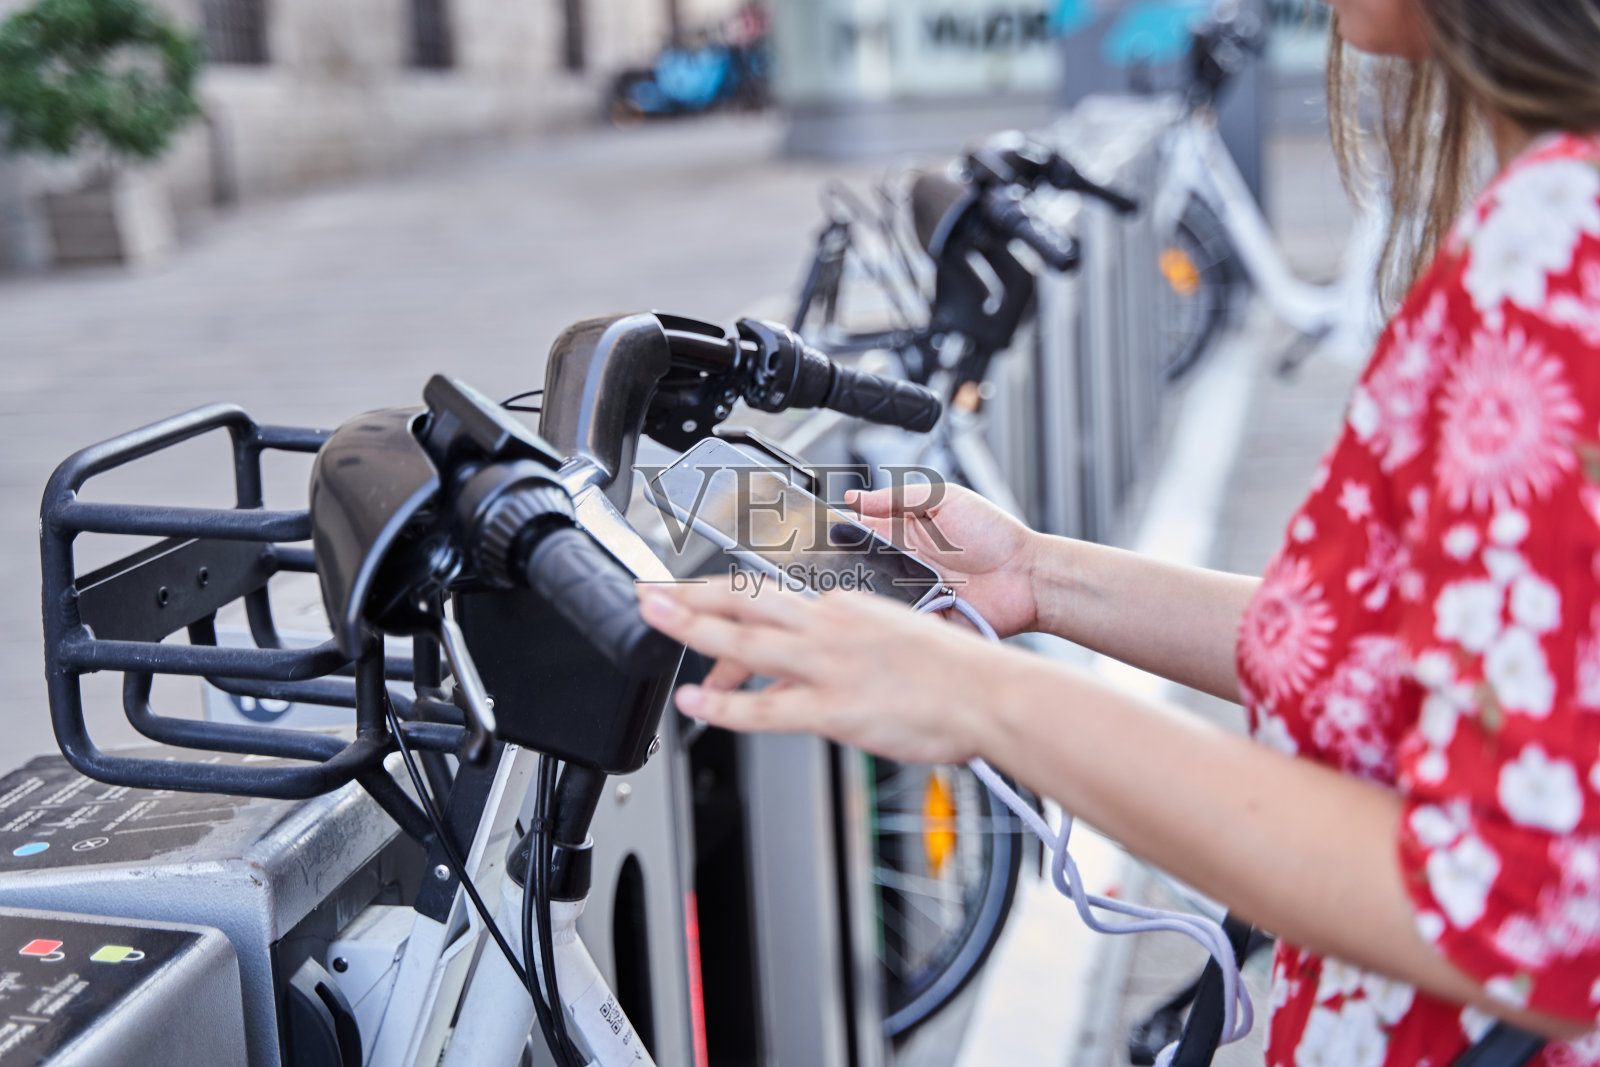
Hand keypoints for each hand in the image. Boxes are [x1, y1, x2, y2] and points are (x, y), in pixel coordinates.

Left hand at [640, 583, 1002, 763]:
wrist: (990, 693)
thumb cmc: (954, 673)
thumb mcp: (889, 641)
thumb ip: (837, 654)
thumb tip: (794, 677)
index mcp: (843, 607)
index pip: (767, 594)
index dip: (718, 593)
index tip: (687, 592)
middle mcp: (829, 627)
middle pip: (744, 602)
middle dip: (689, 596)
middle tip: (647, 592)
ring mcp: (829, 665)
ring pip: (746, 642)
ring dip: (692, 629)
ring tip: (652, 621)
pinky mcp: (835, 707)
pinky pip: (768, 709)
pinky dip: (726, 706)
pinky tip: (695, 703)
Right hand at [848, 483, 1040, 638]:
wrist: (1028, 576)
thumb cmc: (995, 534)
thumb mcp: (946, 499)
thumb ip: (899, 497)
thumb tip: (856, 498)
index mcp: (905, 530)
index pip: (859, 529)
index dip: (839, 530)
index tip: (823, 530)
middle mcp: (904, 562)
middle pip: (859, 565)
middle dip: (845, 564)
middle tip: (837, 560)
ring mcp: (912, 591)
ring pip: (873, 594)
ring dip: (867, 590)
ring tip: (862, 583)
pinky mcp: (923, 617)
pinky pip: (897, 619)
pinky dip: (890, 616)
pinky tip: (888, 607)